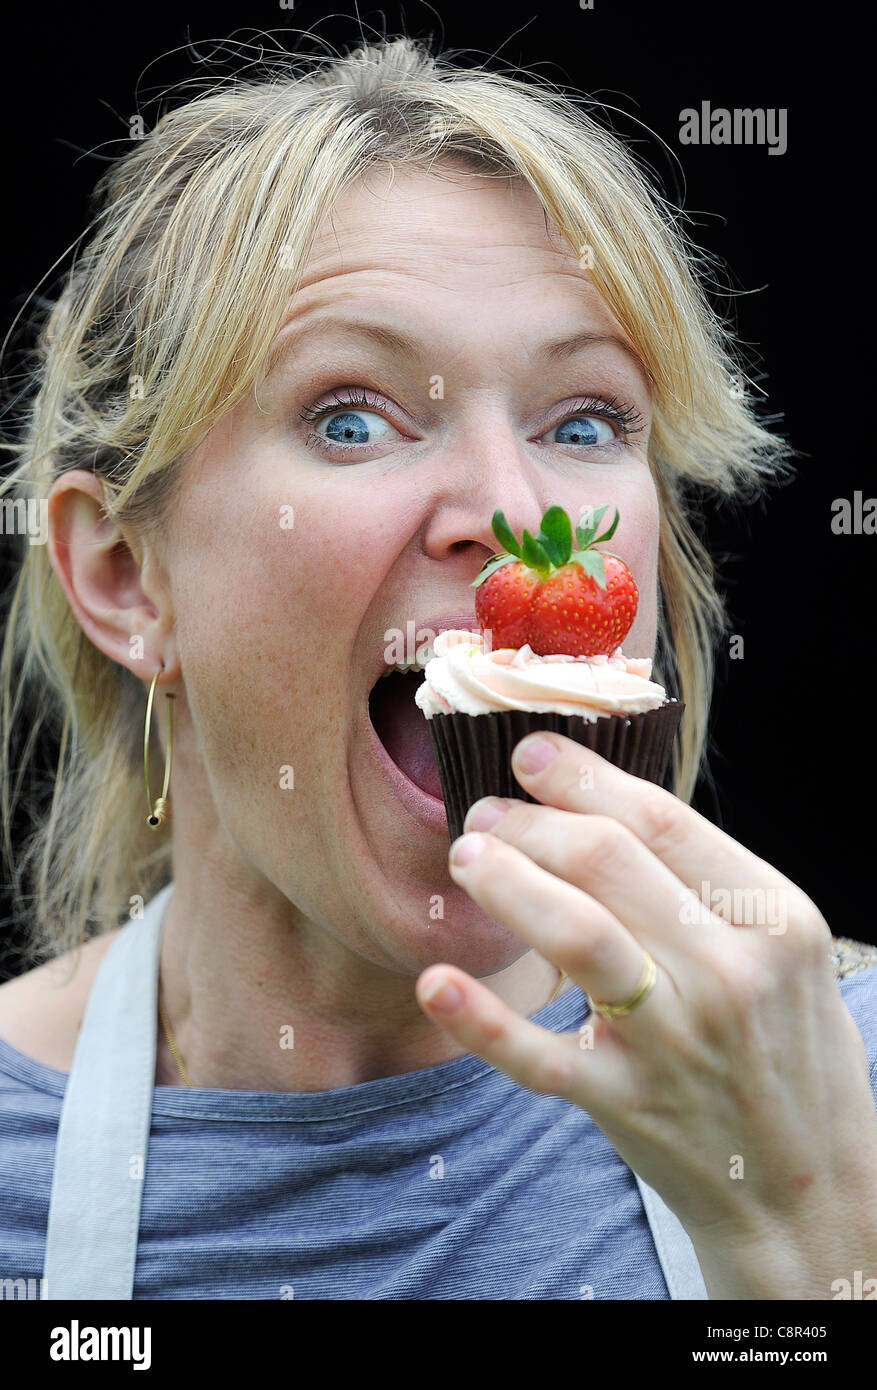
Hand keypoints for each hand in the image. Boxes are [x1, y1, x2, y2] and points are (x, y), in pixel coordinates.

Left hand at [416, 732, 876, 1297]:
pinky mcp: (628, 1104)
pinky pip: (543, 1056)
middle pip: (607, 861)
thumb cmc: (788, 1052)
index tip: (530, 754)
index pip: (661, 820)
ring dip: (507, 882)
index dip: (583, 778)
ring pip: (576, 934)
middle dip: (531, 822)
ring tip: (465, 855)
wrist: (809, 1192)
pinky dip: (483, 1020)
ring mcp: (677, 1041)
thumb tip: (602, 808)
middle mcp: (729, 972)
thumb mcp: (784, 953)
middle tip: (486, 814)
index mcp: (773, 918)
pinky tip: (435, 982)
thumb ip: (710, 886)